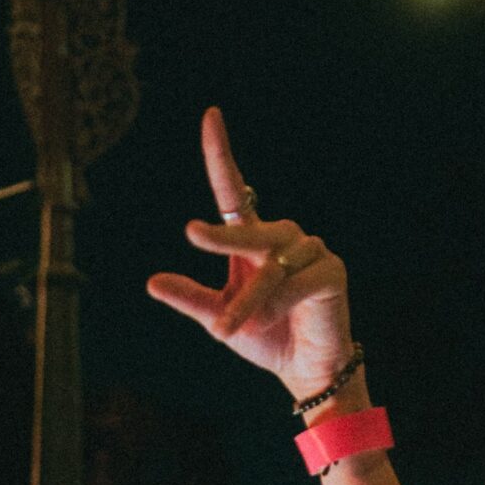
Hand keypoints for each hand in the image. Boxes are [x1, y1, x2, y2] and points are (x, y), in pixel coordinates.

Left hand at [146, 107, 353, 403]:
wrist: (304, 370)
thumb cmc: (264, 336)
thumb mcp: (219, 319)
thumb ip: (192, 299)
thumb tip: (152, 282)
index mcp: (253, 239)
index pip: (234, 190)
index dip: (221, 155)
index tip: (211, 115)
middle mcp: (283, 237)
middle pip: (248, 228)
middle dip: (222, 238)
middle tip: (191, 234)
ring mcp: (311, 251)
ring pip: (270, 265)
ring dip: (249, 299)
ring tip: (229, 329)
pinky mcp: (332, 272)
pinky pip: (298, 282)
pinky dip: (278, 303)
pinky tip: (268, 321)